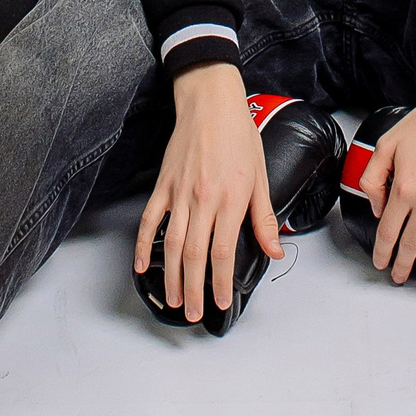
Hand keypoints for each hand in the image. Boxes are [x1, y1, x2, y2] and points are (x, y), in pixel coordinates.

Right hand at [133, 64, 281, 324]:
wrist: (211, 102)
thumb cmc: (239, 135)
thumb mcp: (260, 175)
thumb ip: (265, 217)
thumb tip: (274, 250)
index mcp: (231, 199)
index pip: (223, 252)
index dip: (220, 282)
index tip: (220, 302)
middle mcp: (203, 199)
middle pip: (196, 255)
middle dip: (194, 289)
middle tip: (193, 313)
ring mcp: (180, 193)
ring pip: (172, 243)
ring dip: (171, 275)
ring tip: (173, 299)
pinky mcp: (163, 185)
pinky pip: (150, 219)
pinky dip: (143, 244)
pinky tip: (141, 265)